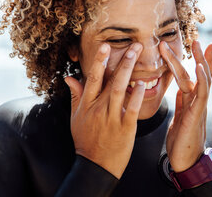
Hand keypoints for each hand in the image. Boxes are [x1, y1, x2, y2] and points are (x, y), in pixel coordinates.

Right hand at [64, 43, 145, 178]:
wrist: (95, 166)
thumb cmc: (85, 140)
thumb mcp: (75, 117)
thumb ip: (75, 95)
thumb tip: (69, 77)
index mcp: (86, 104)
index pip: (92, 78)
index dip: (99, 61)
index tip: (106, 46)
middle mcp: (98, 109)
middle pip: (109, 81)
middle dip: (121, 61)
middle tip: (133, 46)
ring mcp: (111, 118)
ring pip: (119, 90)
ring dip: (128, 71)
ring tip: (137, 56)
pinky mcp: (125, 128)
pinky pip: (131, 109)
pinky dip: (136, 96)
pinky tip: (142, 84)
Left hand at [159, 40, 211, 171]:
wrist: (184, 162)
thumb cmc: (181, 140)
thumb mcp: (180, 116)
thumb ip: (182, 102)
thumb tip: (180, 90)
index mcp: (191, 99)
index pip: (194, 75)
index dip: (198, 60)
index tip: (199, 43)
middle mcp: (197, 100)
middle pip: (198, 73)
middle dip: (197, 55)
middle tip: (195, 38)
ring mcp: (199, 106)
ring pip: (202, 79)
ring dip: (199, 61)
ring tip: (197, 45)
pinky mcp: (196, 114)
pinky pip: (201, 94)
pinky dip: (202, 79)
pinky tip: (200, 67)